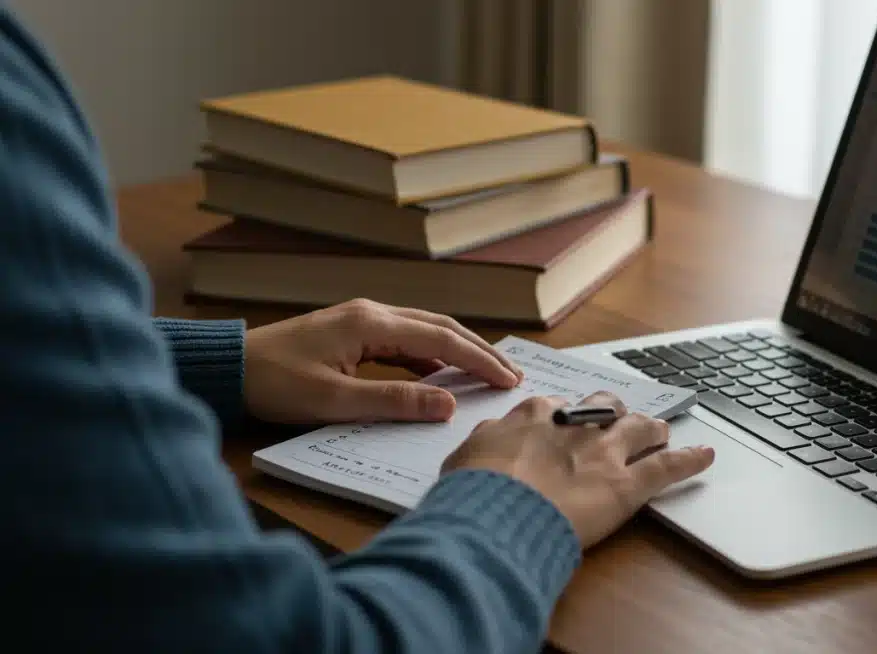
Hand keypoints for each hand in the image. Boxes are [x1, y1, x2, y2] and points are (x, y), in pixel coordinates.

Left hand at [243, 299, 522, 423]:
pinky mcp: (352, 332)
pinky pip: (405, 340)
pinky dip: (431, 356)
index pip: (441, 341)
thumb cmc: (273, 384)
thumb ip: (395, 402)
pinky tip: (441, 375)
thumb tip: (449, 403)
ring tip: (487, 374)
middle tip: (511, 375)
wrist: (227, 368)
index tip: (508, 382)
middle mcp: (372, 313)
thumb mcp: (335, 401)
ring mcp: (362, 320)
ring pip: (425, 331)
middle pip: (440, 328)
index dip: (479, 361)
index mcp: (371, 324)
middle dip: (479, 351)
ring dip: (458, 351)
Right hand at [441, 391, 715, 546]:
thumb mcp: (465, 457)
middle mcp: (574, 428)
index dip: (563, 418)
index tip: (563, 425)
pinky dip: (689, 460)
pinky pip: (667, 467)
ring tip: (660, 430)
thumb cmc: (474, 492)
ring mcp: (604, 454)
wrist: (494, 518)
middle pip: (603, 409)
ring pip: (640, 429)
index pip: (554, 409)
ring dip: (652, 429)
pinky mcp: (626, 485)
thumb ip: (486, 443)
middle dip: (611, 414)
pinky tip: (706, 456)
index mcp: (533, 419)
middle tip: (615, 422)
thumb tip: (491, 437)